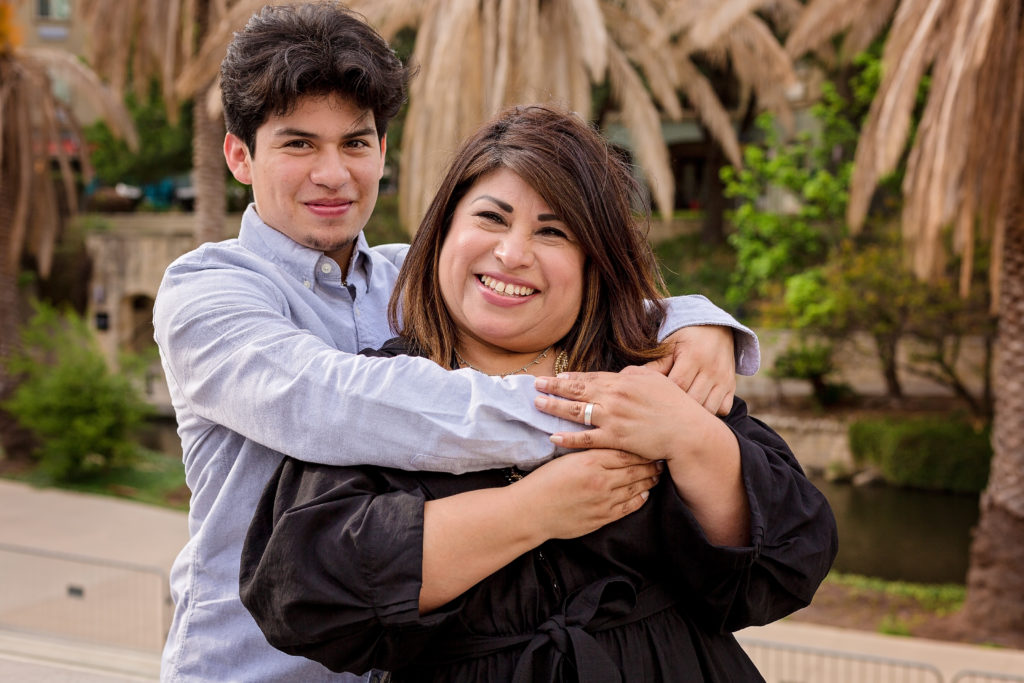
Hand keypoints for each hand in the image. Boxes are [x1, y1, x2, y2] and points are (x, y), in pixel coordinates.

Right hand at [511, 449, 661, 538]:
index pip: (624, 452)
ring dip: (649, 481)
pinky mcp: (602, 518)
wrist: (531, 511)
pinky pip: (628, 507)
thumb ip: (590, 452)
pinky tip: (645, 494)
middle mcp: (600, 480)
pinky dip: (639, 499)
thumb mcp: (566, 458)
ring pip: (635, 488)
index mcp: (590, 460)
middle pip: (634, 469)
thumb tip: (610, 446)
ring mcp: (603, 501)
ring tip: (657, 475)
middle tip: (661, 459)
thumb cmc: (543, 481)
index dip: (641, 448)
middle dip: (650, 464)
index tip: (651, 444)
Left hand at [534, 366, 707, 458]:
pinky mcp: (615, 439)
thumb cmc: (676, 405)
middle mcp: (614, 396)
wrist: (688, 431)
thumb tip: (620, 373)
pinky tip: (553, 437)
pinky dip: (568, 438)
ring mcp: (613, 418)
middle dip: (554, 387)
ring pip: (576, 412)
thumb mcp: (656, 380)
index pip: (591, 377)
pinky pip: (586, 438)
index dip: (571, 377)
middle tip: (536, 384)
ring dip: (554, 408)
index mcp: (623, 381)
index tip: (556, 377)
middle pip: (577, 390)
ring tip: (537, 405)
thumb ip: (634, 375)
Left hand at [653, 325, 735, 414]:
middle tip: (665, 409)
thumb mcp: (670, 345)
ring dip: (694, 413)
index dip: (664, 394)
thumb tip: (628, 377)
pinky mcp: (731, 386)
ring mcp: (723, 379)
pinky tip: (699, 407)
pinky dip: (711, 412)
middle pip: (693, 399)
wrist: (717, 329)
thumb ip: (656, 364)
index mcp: (694, 356)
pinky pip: (723, 409)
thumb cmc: (686, 339)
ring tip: (680, 410)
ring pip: (708, 408)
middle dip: (677, 407)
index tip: (654, 398)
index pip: (678, 384)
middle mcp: (711, 368)